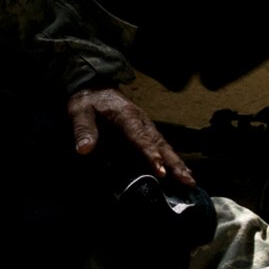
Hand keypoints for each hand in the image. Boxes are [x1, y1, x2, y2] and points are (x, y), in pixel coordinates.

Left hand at [67, 87, 194, 184]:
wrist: (95, 86)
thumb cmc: (88, 101)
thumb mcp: (79, 111)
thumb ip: (83, 129)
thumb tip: (84, 149)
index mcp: (126, 116)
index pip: (140, 137)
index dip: (150, 155)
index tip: (160, 170)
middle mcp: (141, 122)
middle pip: (160, 144)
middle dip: (173, 163)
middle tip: (186, 181)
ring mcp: (146, 127)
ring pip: (165, 146)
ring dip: (177, 164)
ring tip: (189, 181)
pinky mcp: (146, 132)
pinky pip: (161, 147)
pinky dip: (172, 160)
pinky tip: (181, 173)